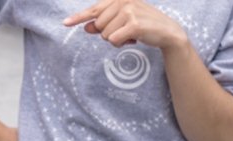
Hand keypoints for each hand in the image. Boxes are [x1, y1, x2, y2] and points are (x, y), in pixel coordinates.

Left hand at [62, 0, 187, 49]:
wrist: (168, 32)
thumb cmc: (143, 25)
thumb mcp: (122, 22)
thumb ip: (103, 24)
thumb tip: (86, 27)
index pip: (94, 9)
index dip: (78, 17)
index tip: (65, 23)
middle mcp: (123, 2)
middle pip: (98, 26)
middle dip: (109, 33)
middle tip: (125, 32)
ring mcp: (128, 11)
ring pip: (105, 35)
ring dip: (116, 40)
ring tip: (130, 35)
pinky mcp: (133, 24)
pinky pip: (113, 40)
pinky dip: (121, 44)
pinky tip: (133, 40)